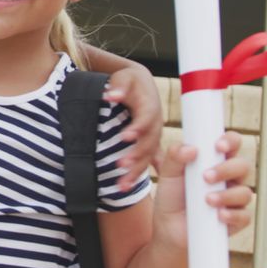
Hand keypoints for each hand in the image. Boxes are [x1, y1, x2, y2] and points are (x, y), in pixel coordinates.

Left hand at [104, 64, 163, 190]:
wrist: (140, 84)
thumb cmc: (130, 81)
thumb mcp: (124, 78)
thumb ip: (119, 86)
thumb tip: (112, 95)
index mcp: (150, 107)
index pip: (146, 118)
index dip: (137, 128)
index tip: (125, 136)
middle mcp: (155, 124)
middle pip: (149, 142)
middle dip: (136, 154)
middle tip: (121, 165)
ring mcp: (153, 136)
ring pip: (148, 157)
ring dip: (136, 171)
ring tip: (121, 186)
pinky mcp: (149, 144)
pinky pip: (147, 161)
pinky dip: (139, 173)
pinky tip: (130, 189)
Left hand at [152, 131, 253, 247]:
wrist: (168, 229)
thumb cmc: (172, 196)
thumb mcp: (167, 174)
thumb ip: (174, 156)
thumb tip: (191, 148)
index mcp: (216, 161)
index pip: (232, 144)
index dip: (231, 141)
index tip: (218, 146)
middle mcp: (229, 178)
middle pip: (243, 166)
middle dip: (226, 169)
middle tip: (206, 177)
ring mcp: (234, 199)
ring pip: (245, 192)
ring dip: (227, 195)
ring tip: (207, 200)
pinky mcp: (236, 220)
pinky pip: (244, 216)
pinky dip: (232, 215)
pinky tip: (219, 215)